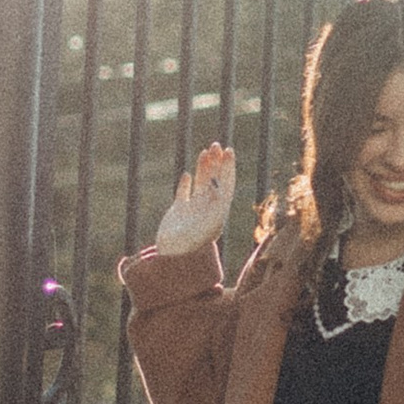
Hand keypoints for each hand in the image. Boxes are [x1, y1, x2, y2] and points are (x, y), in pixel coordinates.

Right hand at [152, 144, 235, 258]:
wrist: (174, 258)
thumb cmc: (192, 244)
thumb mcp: (207, 226)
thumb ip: (213, 210)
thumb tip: (219, 192)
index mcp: (218, 211)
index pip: (227, 185)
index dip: (229, 168)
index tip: (229, 152)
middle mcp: (208, 209)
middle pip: (216, 181)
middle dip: (217, 163)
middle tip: (217, 145)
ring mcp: (194, 210)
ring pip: (201, 184)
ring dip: (204, 168)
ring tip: (205, 151)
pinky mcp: (179, 212)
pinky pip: (184, 195)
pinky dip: (186, 184)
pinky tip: (187, 174)